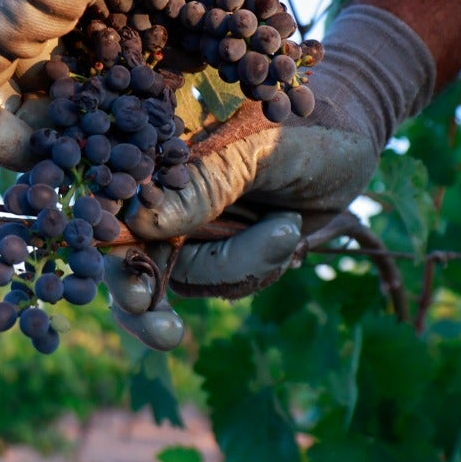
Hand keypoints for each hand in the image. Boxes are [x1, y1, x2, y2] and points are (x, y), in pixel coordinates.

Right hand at [128, 6, 435, 301]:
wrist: (355, 144)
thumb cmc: (310, 130)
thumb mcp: (263, 151)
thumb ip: (206, 183)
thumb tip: (139, 220)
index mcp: (156, 155)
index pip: (109, 201)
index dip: (104, 244)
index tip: (131, 286)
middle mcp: (162, 194)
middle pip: (127, 258)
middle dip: (140, 302)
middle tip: (167, 331)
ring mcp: (191, 227)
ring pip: (183, 278)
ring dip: (236, 267)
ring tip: (288, 230)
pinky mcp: (223, 252)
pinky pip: (223, 283)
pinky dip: (256, 269)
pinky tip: (289, 235)